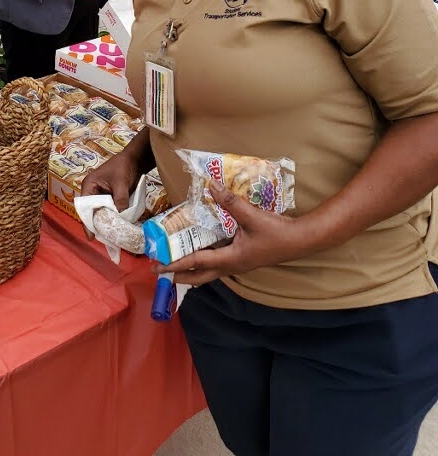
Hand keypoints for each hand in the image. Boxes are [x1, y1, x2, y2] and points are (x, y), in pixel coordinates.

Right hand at [80, 151, 141, 240]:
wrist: (135, 160)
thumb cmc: (123, 166)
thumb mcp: (120, 182)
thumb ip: (120, 198)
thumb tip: (122, 215)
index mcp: (89, 186)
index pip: (85, 207)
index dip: (87, 222)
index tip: (91, 236)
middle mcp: (93, 193)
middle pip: (92, 213)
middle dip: (97, 225)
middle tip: (104, 240)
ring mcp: (102, 197)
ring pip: (102, 214)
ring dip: (107, 223)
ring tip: (111, 238)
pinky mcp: (112, 200)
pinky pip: (111, 212)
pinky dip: (114, 219)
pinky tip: (118, 228)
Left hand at [156, 179, 314, 285]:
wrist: (300, 240)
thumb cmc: (276, 232)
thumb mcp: (252, 215)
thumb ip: (230, 201)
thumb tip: (211, 184)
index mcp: (231, 259)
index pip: (198, 262)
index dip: (177, 263)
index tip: (159, 265)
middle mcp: (232, 266)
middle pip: (200, 276)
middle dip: (180, 275)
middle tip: (160, 271)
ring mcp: (238, 264)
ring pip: (209, 271)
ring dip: (192, 268)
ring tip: (176, 262)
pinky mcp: (243, 258)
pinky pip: (218, 262)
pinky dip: (204, 259)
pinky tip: (200, 248)